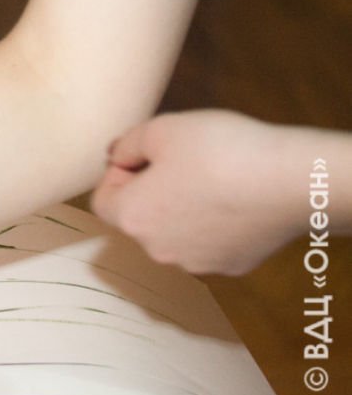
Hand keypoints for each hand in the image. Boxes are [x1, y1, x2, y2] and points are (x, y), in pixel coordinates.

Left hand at [91, 110, 299, 274]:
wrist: (291, 181)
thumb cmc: (220, 150)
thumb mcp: (160, 128)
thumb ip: (126, 145)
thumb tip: (117, 157)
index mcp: (133, 218)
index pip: (103, 200)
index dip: (119, 173)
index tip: (147, 156)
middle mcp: (159, 250)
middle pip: (139, 219)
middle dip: (150, 191)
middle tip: (180, 163)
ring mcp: (197, 263)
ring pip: (174, 233)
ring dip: (181, 209)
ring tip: (210, 179)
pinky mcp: (232, 266)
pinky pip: (208, 242)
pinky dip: (213, 224)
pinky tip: (233, 199)